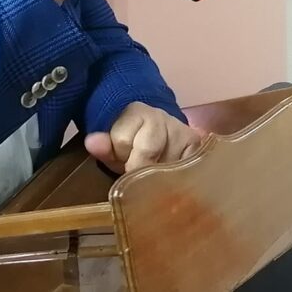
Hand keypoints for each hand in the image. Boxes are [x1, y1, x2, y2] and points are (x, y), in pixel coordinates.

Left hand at [83, 102, 205, 173]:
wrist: (158, 134)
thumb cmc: (131, 144)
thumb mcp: (113, 146)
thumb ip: (103, 146)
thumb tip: (92, 142)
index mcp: (136, 112)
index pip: (122, 140)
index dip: (120, 156)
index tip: (122, 161)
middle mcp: (163, 117)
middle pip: (147, 150)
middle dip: (140, 167)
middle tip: (139, 176)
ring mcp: (183, 130)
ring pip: (168, 162)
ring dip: (161, 174)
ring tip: (157, 176)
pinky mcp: (198, 144)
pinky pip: (188, 167)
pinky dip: (180, 177)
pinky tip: (174, 179)